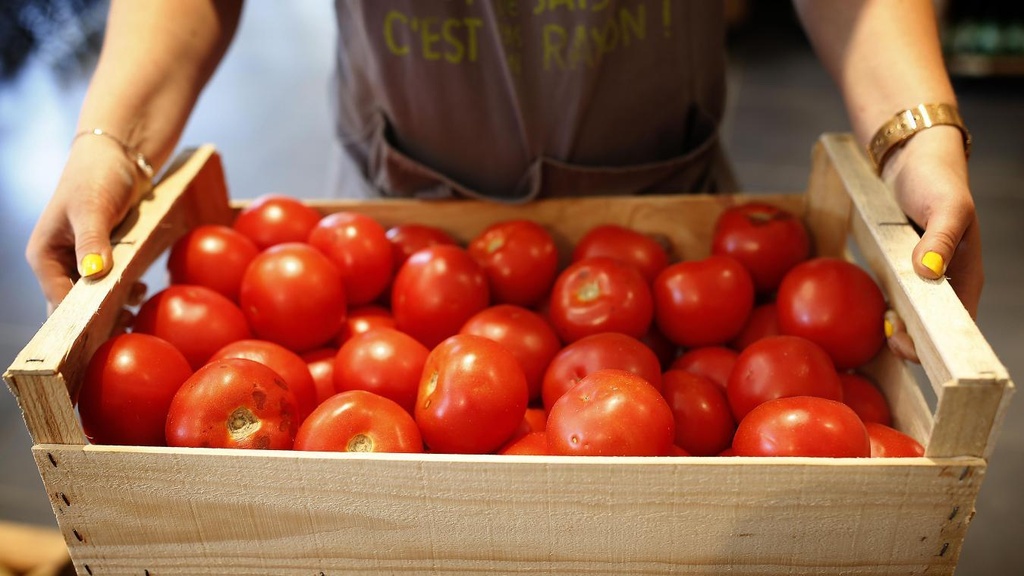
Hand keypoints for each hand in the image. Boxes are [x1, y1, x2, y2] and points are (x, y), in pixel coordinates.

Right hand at [26, 135, 146, 314]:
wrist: (120, 156)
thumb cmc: (98, 175)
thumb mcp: (93, 207)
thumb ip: (92, 240)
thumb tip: (93, 273)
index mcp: (44, 255)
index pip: (57, 300)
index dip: (80, 319)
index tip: (106, 331)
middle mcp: (59, 263)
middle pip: (74, 306)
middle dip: (99, 320)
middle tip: (127, 324)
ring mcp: (82, 261)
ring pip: (94, 299)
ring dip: (115, 307)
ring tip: (137, 308)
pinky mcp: (105, 257)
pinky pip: (111, 285)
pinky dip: (125, 292)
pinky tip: (142, 291)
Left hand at [880, 125, 981, 361]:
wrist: (915, 158)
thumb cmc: (936, 180)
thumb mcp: (946, 205)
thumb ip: (941, 238)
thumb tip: (928, 272)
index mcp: (967, 275)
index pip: (958, 326)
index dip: (933, 344)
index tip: (904, 344)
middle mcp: (949, 282)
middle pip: (935, 329)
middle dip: (912, 341)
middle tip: (888, 332)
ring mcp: (926, 278)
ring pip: (915, 317)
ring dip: (899, 327)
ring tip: (884, 319)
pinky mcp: (905, 270)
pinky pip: (899, 299)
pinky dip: (889, 308)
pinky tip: (878, 305)